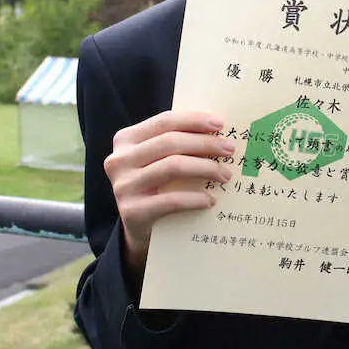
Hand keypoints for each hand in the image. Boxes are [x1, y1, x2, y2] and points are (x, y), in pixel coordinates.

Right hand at [104, 111, 234, 279]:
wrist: (139, 227)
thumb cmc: (157, 186)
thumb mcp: (159, 160)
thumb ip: (177, 144)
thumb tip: (218, 132)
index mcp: (125, 140)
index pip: (164, 122)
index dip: (193, 120)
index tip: (220, 124)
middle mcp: (119, 160)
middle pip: (170, 142)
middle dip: (205, 144)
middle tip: (229, 150)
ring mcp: (123, 186)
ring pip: (173, 167)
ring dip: (206, 168)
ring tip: (225, 175)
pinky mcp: (132, 211)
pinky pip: (172, 200)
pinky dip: (196, 199)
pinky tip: (211, 200)